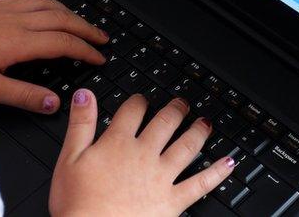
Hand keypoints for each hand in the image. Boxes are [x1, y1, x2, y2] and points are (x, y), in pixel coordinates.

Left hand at [0, 0, 107, 112]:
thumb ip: (22, 95)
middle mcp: (15, 20)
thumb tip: (53, 103)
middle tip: (103, 38)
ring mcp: (3, 10)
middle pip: (62, 18)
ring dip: (70, 12)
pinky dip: (47, 2)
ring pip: (48, 5)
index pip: (63, 42)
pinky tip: (46, 6)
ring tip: (82, 23)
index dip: (85, 50)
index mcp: (17, 41)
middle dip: (86, 28)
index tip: (99, 57)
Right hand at [49, 91, 234, 216]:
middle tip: (183, 103)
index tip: (142, 99)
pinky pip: (201, 184)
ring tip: (205, 123)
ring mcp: (161, 177)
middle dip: (175, 109)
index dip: (139, 100)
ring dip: (198, 132)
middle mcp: (144, 155)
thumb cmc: (78, 203)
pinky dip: (217, 172)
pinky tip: (229, 163)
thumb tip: (85, 95)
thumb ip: (80, 124)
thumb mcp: (69, 158)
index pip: (133, 111)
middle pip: (165, 123)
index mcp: (118, 143)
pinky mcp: (173, 201)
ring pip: (186, 146)